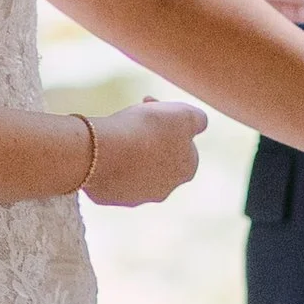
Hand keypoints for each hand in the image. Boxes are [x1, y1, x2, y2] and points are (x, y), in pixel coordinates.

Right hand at [81, 96, 208, 206]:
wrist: (103, 151)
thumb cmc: (148, 130)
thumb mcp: (184, 115)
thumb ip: (199, 120)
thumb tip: (200, 124)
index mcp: (187, 170)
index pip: (185, 143)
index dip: (171, 122)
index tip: (154, 107)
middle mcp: (165, 189)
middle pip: (161, 155)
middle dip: (151, 135)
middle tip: (135, 116)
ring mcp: (136, 196)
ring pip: (136, 166)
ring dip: (131, 148)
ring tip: (117, 131)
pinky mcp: (110, 197)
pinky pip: (113, 173)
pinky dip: (110, 159)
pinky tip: (103, 147)